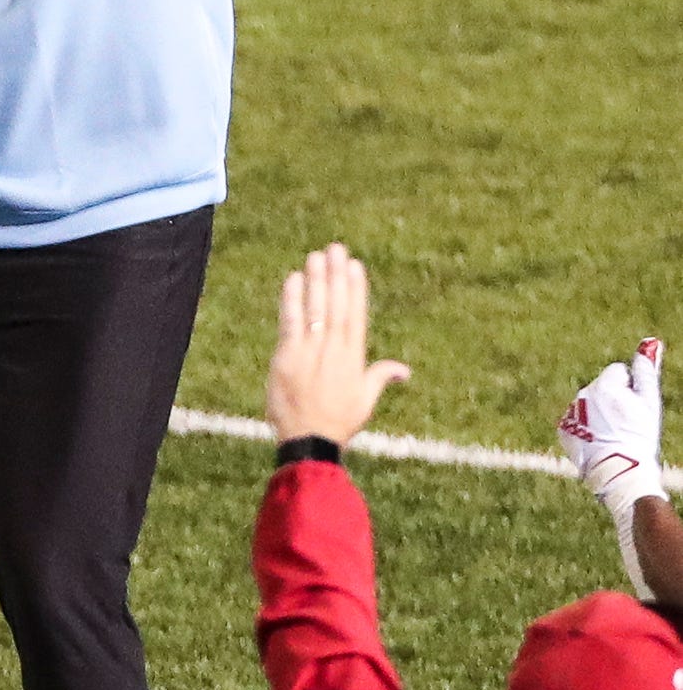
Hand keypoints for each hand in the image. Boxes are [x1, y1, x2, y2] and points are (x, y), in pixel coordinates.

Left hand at [265, 243, 410, 446]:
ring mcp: (309, 352)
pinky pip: (289, 323)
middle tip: (335, 249)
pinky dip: (291, 300)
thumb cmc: (338, 422)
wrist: (309, 441)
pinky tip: (293, 279)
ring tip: (316, 256)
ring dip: (315, 281)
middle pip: (336, 305)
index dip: (356, 289)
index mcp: (354, 358)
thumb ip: (381, 377)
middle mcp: (333, 351)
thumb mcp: (365, 400)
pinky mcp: (286, 358)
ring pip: (314, 309)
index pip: (356, 316)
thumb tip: (404, 370)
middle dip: (336, 275)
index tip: (356, 266)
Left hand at [560, 340, 665, 514]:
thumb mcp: (649, 402)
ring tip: (613, 434)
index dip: (629, 389)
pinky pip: (578, 421)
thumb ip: (647, 371)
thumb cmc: (639, 435)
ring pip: (589, 405)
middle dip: (613, 400)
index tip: (634, 406)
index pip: (618, 372)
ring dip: (600, 414)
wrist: (619, 471)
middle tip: (625, 423)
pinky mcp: (563, 431)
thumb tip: (650, 342)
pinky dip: (587, 428)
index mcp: (603, 385)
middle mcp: (581, 396)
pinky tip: (599, 441)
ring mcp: (570, 413)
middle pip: (602, 388)